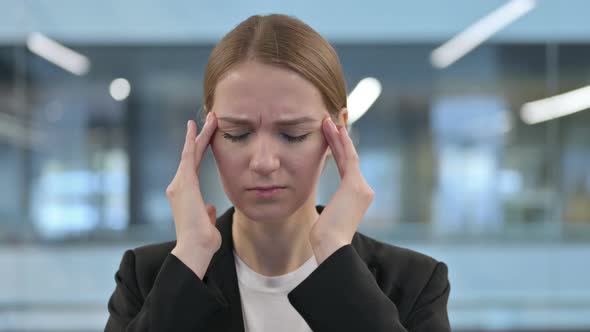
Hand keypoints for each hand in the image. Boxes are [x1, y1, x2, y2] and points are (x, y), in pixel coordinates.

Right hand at [167, 112, 220, 256]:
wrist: (195, 248)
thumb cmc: (202, 242)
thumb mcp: (207, 223)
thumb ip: (206, 212)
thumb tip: (209, 207)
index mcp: (186, 195)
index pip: (195, 166)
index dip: (201, 149)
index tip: (206, 136)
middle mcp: (179, 186)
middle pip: (192, 155)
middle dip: (201, 136)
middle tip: (211, 119)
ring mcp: (179, 183)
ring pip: (192, 152)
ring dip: (201, 134)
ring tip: (212, 118)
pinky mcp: (184, 183)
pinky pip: (189, 156)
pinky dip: (193, 140)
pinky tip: (196, 127)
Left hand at [310, 117, 374, 263]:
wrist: (331, 246)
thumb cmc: (324, 237)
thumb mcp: (328, 217)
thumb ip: (331, 207)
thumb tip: (324, 209)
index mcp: (357, 197)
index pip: (347, 168)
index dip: (338, 150)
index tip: (331, 136)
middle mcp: (364, 190)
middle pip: (350, 158)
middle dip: (340, 139)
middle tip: (332, 121)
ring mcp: (362, 187)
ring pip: (349, 154)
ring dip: (337, 136)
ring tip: (328, 120)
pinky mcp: (355, 185)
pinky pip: (347, 157)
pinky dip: (340, 142)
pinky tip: (332, 129)